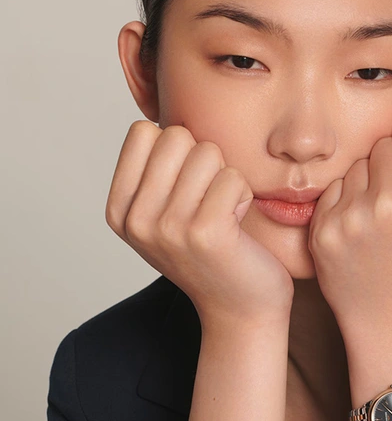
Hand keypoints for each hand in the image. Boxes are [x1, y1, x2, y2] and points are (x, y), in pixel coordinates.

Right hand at [105, 121, 294, 324]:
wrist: (241, 307)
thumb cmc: (214, 253)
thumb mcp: (167, 212)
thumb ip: (156, 170)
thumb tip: (159, 113)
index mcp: (120, 209)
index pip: (142, 131)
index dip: (176, 149)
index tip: (186, 188)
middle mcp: (135, 219)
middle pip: (176, 135)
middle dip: (204, 161)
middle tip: (210, 201)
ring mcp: (167, 227)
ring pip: (208, 152)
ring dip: (226, 178)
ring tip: (224, 213)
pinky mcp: (205, 233)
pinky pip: (233, 176)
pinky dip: (243, 194)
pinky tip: (237, 223)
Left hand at [307, 96, 391, 348]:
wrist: (390, 315)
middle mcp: (388, 202)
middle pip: (382, 143)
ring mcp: (352, 217)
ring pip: (356, 164)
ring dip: (367, 181)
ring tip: (380, 218)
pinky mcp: (323, 229)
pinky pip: (333, 187)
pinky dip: (345, 200)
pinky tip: (359, 228)